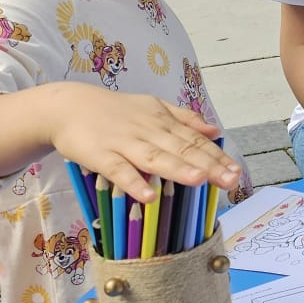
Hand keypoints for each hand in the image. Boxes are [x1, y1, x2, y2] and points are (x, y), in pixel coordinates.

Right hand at [46, 86, 240, 203]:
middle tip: (230, 179)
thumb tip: (215, 129)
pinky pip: (118, 170)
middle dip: (207, 165)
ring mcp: (123, 142)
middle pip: (180, 148)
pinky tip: (148, 196)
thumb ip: (184, 118)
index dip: (216, 156)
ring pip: (154, 156)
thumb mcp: (153, 107)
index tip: (236, 171)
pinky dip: (133, 182)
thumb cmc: (115, 111)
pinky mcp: (100, 155)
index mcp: (162, 120)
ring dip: (177, 169)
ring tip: (199, 181)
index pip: (194, 139)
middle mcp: (147, 130)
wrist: (67, 106)